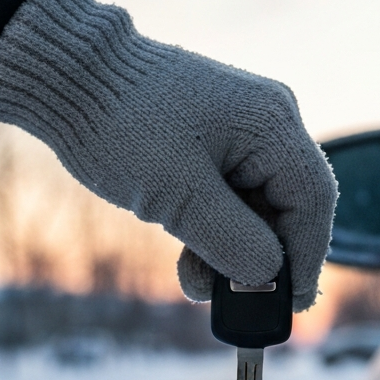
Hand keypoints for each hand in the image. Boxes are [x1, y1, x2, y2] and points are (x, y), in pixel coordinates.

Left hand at [0, 0, 336, 310]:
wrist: (65, 76)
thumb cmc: (119, 125)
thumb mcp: (179, 195)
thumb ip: (233, 241)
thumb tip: (271, 276)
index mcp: (272, 123)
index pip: (313, 200)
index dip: (307, 256)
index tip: (292, 303)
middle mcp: (267, 121)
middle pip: (288, 205)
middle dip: (260, 257)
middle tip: (235, 301)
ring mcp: (240, 130)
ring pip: (256, 206)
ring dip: (230, 248)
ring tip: (193, 278)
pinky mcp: (212, 140)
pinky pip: (230, 194)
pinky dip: (212, 228)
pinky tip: (186, 253)